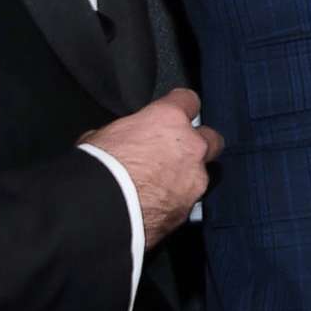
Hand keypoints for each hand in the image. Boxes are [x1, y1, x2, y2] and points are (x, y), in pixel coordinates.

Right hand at [81, 90, 222, 245]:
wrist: (101, 210)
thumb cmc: (99, 167)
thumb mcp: (104, 136)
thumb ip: (125, 133)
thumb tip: (120, 140)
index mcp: (169, 119)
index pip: (188, 100)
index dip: (180, 107)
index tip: (173, 114)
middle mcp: (191, 146)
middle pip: (211, 138)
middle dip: (198, 144)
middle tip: (176, 152)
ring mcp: (194, 179)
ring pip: (203, 173)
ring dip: (187, 176)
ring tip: (162, 185)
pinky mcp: (188, 209)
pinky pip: (188, 200)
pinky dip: (176, 201)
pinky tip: (156, 206)